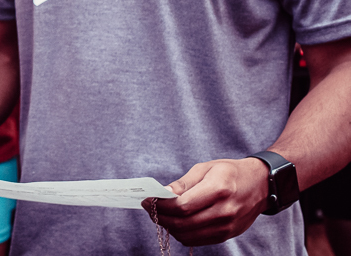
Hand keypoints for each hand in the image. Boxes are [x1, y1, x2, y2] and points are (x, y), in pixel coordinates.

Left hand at [141, 158, 268, 246]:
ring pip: (188, 235)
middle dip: (160, 217)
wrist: (261, 185)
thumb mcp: (205, 168)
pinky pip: (197, 240)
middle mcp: (224, 211)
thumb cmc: (231, 172)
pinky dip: (182, 233)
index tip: (147, 199)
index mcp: (218, 190)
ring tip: (161, 214)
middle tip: (150, 208)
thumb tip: (162, 193)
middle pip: (183, 224)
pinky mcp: (227, 235)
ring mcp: (227, 227)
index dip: (160, 205)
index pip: (182, 206)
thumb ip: (183, 183)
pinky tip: (175, 221)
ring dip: (169, 227)